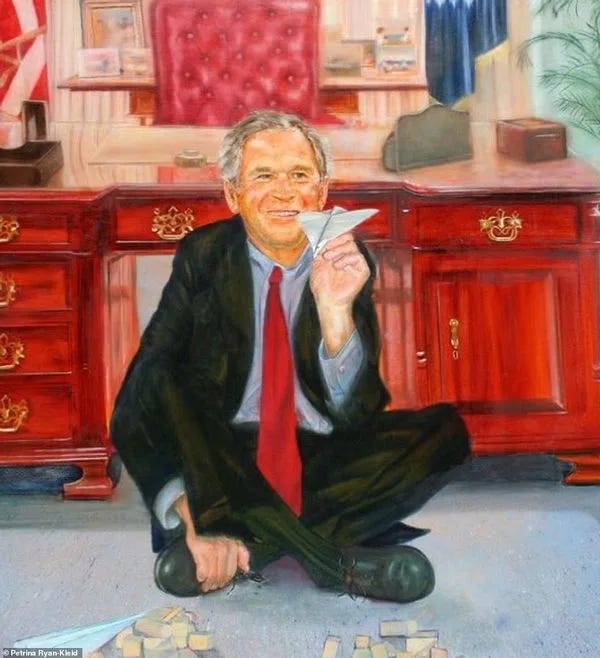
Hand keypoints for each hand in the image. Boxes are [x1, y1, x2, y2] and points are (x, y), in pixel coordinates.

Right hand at [174, 494, 249, 591]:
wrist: (197, 518)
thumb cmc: (213, 531)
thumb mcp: (231, 539)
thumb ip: (241, 553)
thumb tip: (246, 568)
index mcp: (233, 545)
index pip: (232, 570)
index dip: (226, 579)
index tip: (221, 583)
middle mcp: (225, 546)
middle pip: (223, 574)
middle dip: (218, 583)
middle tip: (212, 586)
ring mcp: (213, 548)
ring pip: (213, 575)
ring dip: (209, 583)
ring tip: (206, 585)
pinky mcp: (200, 549)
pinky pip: (203, 571)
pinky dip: (201, 577)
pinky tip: (200, 578)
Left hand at [310, 233, 369, 354]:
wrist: (327, 301)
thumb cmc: (322, 285)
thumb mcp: (317, 261)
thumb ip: (322, 247)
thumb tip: (326, 232)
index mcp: (339, 252)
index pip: (342, 235)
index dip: (335, 232)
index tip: (325, 235)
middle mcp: (349, 255)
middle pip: (348, 236)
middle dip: (335, 241)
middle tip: (325, 251)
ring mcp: (356, 263)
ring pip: (352, 245)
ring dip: (337, 250)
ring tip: (328, 260)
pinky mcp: (363, 270)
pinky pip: (357, 256)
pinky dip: (345, 259)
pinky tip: (337, 266)